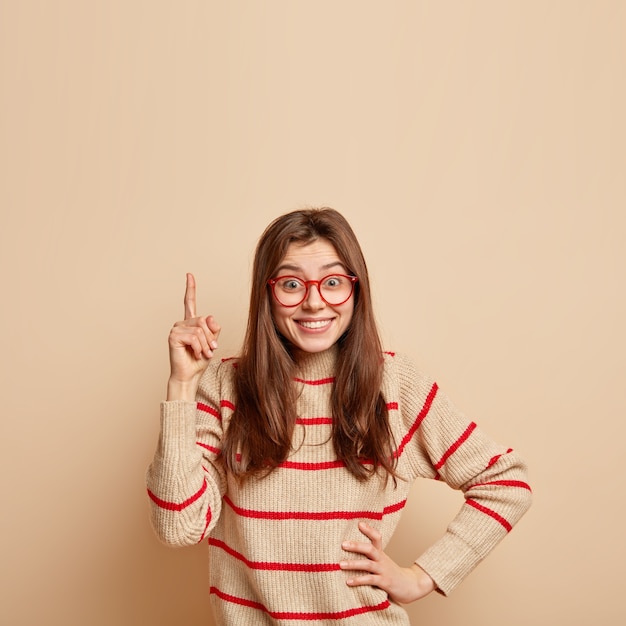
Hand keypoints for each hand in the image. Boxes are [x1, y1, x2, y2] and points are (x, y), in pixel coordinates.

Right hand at [167, 273, 220, 400]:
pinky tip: (196, 353)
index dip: (190, 288)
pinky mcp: (173, 336)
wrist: (190, 375)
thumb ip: (213, 327)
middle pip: (204, 320)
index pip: (190, 302)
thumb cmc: (199, 361)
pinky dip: (200, 347)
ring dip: (206, 344)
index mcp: (191, 323)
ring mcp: (176, 328)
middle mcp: (182, 323)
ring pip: (200, 329)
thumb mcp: (212, 341)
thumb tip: (209, 317)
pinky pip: (194, 336)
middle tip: (210, 349)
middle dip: (211, 337)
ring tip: (203, 353)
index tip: (189, 275)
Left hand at [339, 522, 434, 603]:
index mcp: (381, 554)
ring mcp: (384, 571)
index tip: (359, 523)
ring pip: (368, 565)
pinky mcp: (385, 582)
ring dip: (353, 564)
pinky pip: (370, 580)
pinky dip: (359, 580)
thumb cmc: (392, 574)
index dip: (369, 530)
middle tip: (343, 544)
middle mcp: (382, 560)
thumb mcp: (382, 563)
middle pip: (370, 549)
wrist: (411, 586)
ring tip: (340, 564)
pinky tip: (348, 581)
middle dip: (356, 546)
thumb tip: (351, 549)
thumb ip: (371, 557)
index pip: (377, 538)